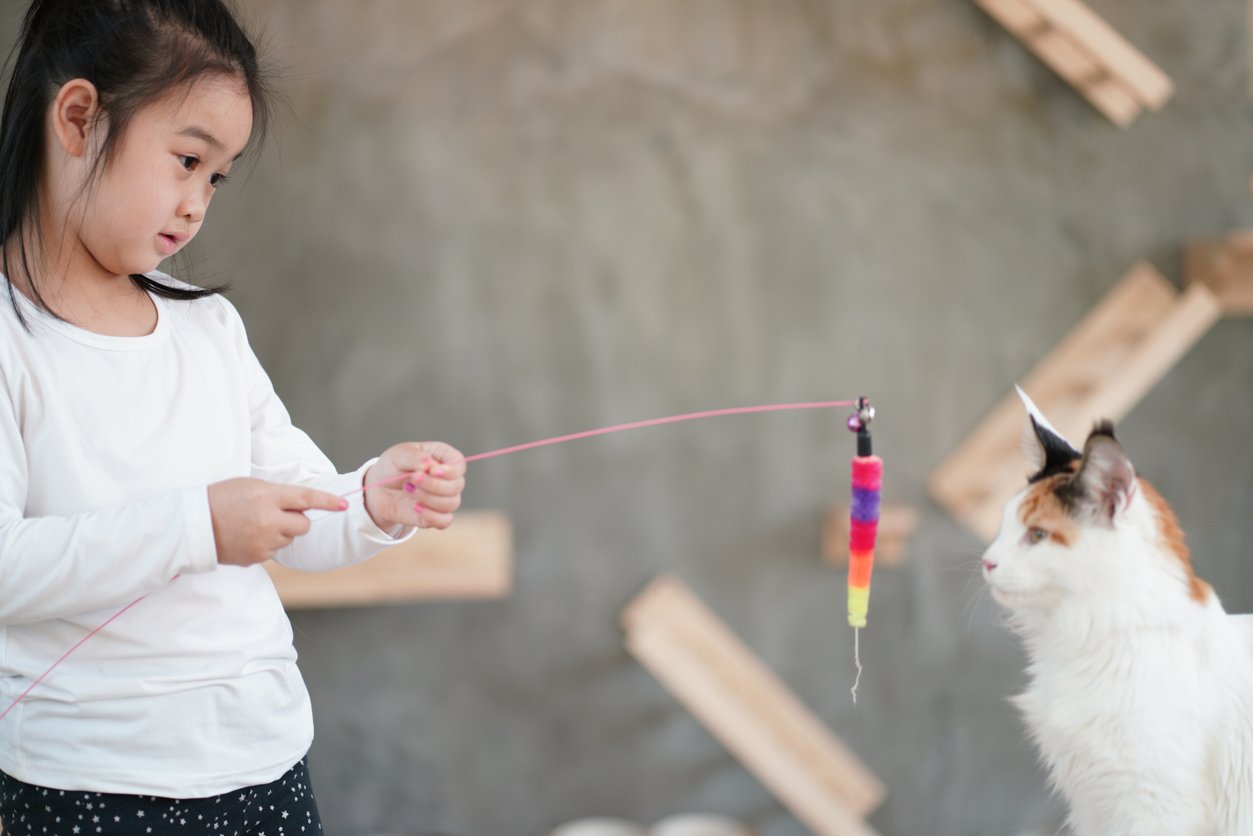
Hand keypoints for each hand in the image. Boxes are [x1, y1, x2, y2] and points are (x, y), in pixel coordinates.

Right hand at [208, 478, 346, 565]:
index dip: (328, 502)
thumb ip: (277, 494)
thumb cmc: (221, 498)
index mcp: (267, 496)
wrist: (192, 524)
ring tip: (254, 524)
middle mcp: (268, 520)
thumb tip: (301, 507)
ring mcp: (262, 542)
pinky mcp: (255, 558)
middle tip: (278, 514)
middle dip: (297, 520)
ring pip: (289, 540)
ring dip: (281, 533)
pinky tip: (247, 536)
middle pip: (303, 525)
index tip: (344, 504)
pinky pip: (273, 552)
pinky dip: (266, 545)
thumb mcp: (250, 486)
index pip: (306, 498)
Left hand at [363, 441, 465, 530]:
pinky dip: (431, 516)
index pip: (459, 464)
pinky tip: (415, 508)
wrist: (379, 489)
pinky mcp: (436, 515)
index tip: (431, 470)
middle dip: (433, 485)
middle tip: (411, 479)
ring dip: (428, 498)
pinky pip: (444, 521)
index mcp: (443, 458)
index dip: (450, 470)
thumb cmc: (393, 467)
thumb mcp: (399, 454)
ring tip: (408, 489)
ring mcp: (443, 498)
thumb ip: (415, 456)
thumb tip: (429, 465)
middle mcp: (448, 479)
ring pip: (451, 503)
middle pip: (457, 485)